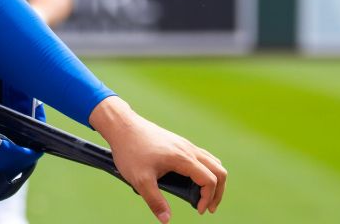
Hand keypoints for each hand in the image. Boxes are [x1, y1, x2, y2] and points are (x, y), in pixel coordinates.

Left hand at [89, 97, 226, 221]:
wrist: (121, 125)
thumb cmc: (130, 150)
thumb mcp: (140, 179)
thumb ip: (154, 201)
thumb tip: (166, 219)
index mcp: (183, 158)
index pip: (210, 180)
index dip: (208, 198)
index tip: (199, 211)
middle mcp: (188, 149)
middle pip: (218, 170)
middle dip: (218, 192)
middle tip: (209, 207)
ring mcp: (184, 144)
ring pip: (212, 162)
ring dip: (214, 180)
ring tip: (204, 196)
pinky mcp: (178, 142)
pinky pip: (202, 156)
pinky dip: (206, 170)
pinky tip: (192, 179)